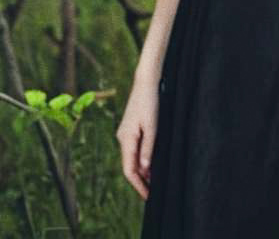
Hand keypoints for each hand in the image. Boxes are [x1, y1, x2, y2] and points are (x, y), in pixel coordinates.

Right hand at [115, 73, 159, 200]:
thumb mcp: (152, 127)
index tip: (149, 197)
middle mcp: (122, 138)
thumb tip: (145, 170)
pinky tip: (152, 163)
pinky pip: (134, 149)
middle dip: (141, 181)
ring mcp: (125, 133)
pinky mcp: (130, 129)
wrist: (146, 82)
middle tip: (154, 193)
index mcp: (126, 139)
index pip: (129, 170)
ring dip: (142, 170)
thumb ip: (148, 149)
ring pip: (132, 158)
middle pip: (130, 166)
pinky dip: (142, 159)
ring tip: (155, 182)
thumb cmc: (150, 102)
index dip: (139, 185)